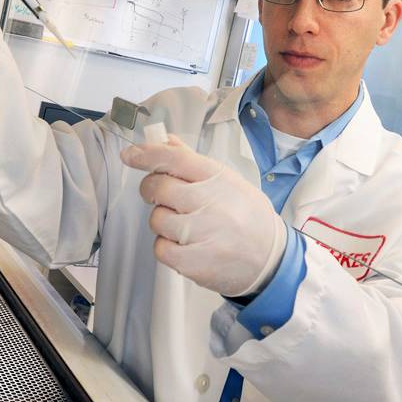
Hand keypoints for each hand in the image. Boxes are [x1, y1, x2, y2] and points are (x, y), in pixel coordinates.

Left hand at [121, 135, 286, 296]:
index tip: (130, 155)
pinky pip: (160, 248)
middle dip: (151, 190)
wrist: (271, 260)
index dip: (146, 154)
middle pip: (157, 187)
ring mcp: (202, 232)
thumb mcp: (228, 182)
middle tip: (164, 197)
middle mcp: (210, 202)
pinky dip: (167, 247)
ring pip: (156, 219)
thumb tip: (164, 140)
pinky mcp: (194, 261)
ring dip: (163, 222)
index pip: (173, 158)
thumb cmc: (247, 217)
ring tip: (187, 227)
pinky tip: (187, 246)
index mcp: (218, 178)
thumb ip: (192, 162)